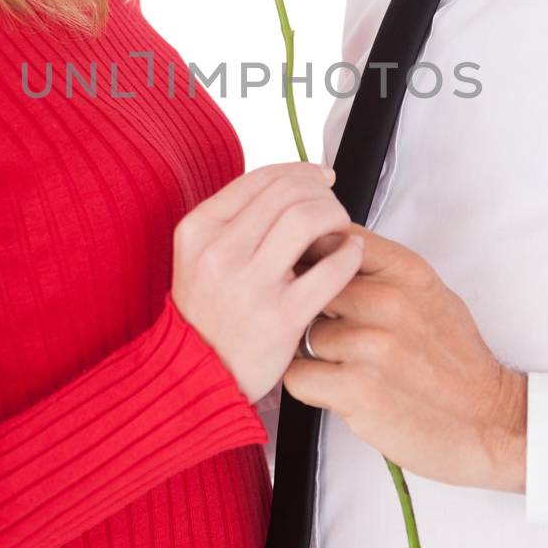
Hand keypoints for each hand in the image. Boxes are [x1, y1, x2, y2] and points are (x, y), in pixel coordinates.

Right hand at [172, 162, 364, 404]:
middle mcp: (220, 252)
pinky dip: (350, 254)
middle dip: (322, 193)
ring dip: (336, 216)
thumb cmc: (208, 313)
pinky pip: (330, 269)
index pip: (262, 178)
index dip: (301, 171)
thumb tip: (295, 182)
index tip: (321, 178)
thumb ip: (236, 218)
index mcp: (199, 229)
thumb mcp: (200, 255)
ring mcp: (249, 285)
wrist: (196, 376)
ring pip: (308, 219)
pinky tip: (352, 254)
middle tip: (333, 208)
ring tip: (340, 231)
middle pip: (289, 193)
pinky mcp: (280, 317)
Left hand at [283, 225, 526, 491]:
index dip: (312, 259)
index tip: (310, 276)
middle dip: (312, 310)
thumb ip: (380, 269)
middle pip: (309, 285)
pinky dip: (310, 385)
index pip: (332, 238)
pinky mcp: (356, 388)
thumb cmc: (455, 361)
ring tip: (350, 369)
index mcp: (407, 270)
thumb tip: (326, 249)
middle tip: (335, 334)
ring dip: (316, 354)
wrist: (490, 421)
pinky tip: (339, 390)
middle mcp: (389, 301)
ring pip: (304, 334)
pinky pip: (297, 376)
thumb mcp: (429, 293)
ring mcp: (372, 344)